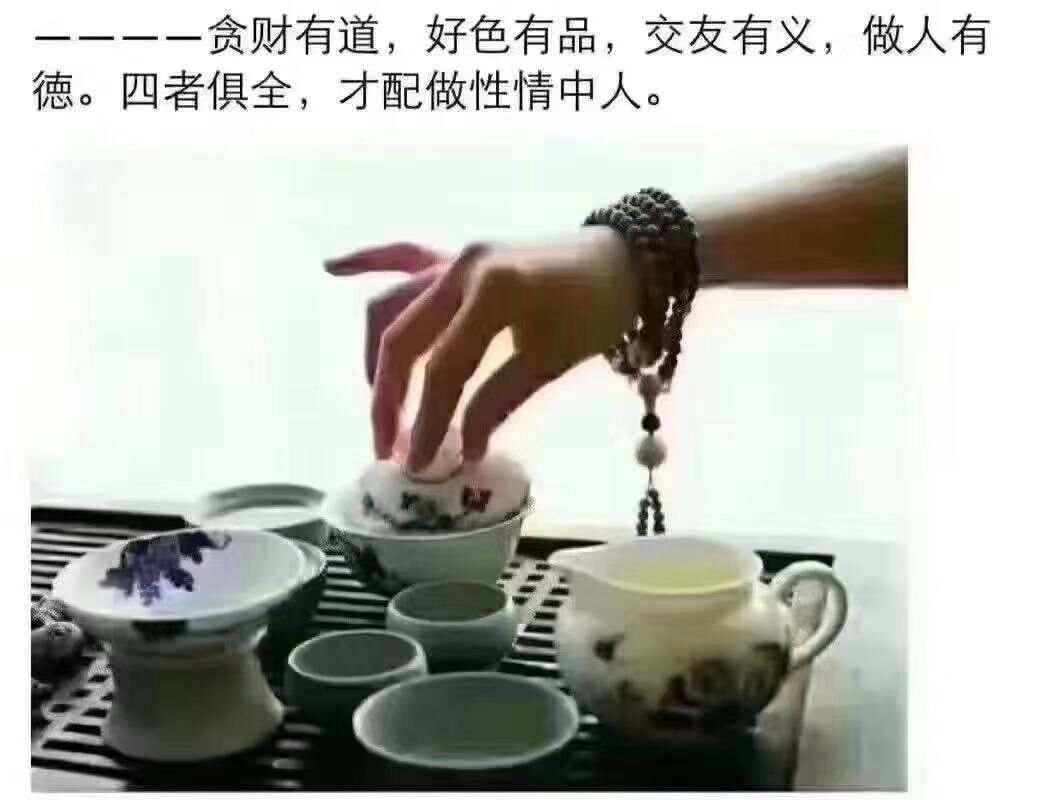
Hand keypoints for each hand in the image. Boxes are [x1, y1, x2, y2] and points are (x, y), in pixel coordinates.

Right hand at [326, 228, 637, 471]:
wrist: (630, 257)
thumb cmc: (600, 308)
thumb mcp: (552, 360)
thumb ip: (499, 400)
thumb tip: (460, 448)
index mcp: (491, 292)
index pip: (444, 369)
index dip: (429, 420)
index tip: (420, 463)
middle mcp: (462, 268)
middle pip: (402, 338)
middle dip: (389, 397)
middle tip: (389, 447)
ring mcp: (457, 257)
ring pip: (393, 304)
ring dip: (377, 354)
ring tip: (378, 401)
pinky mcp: (459, 256)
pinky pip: (405, 255)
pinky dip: (368, 259)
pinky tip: (331, 266)